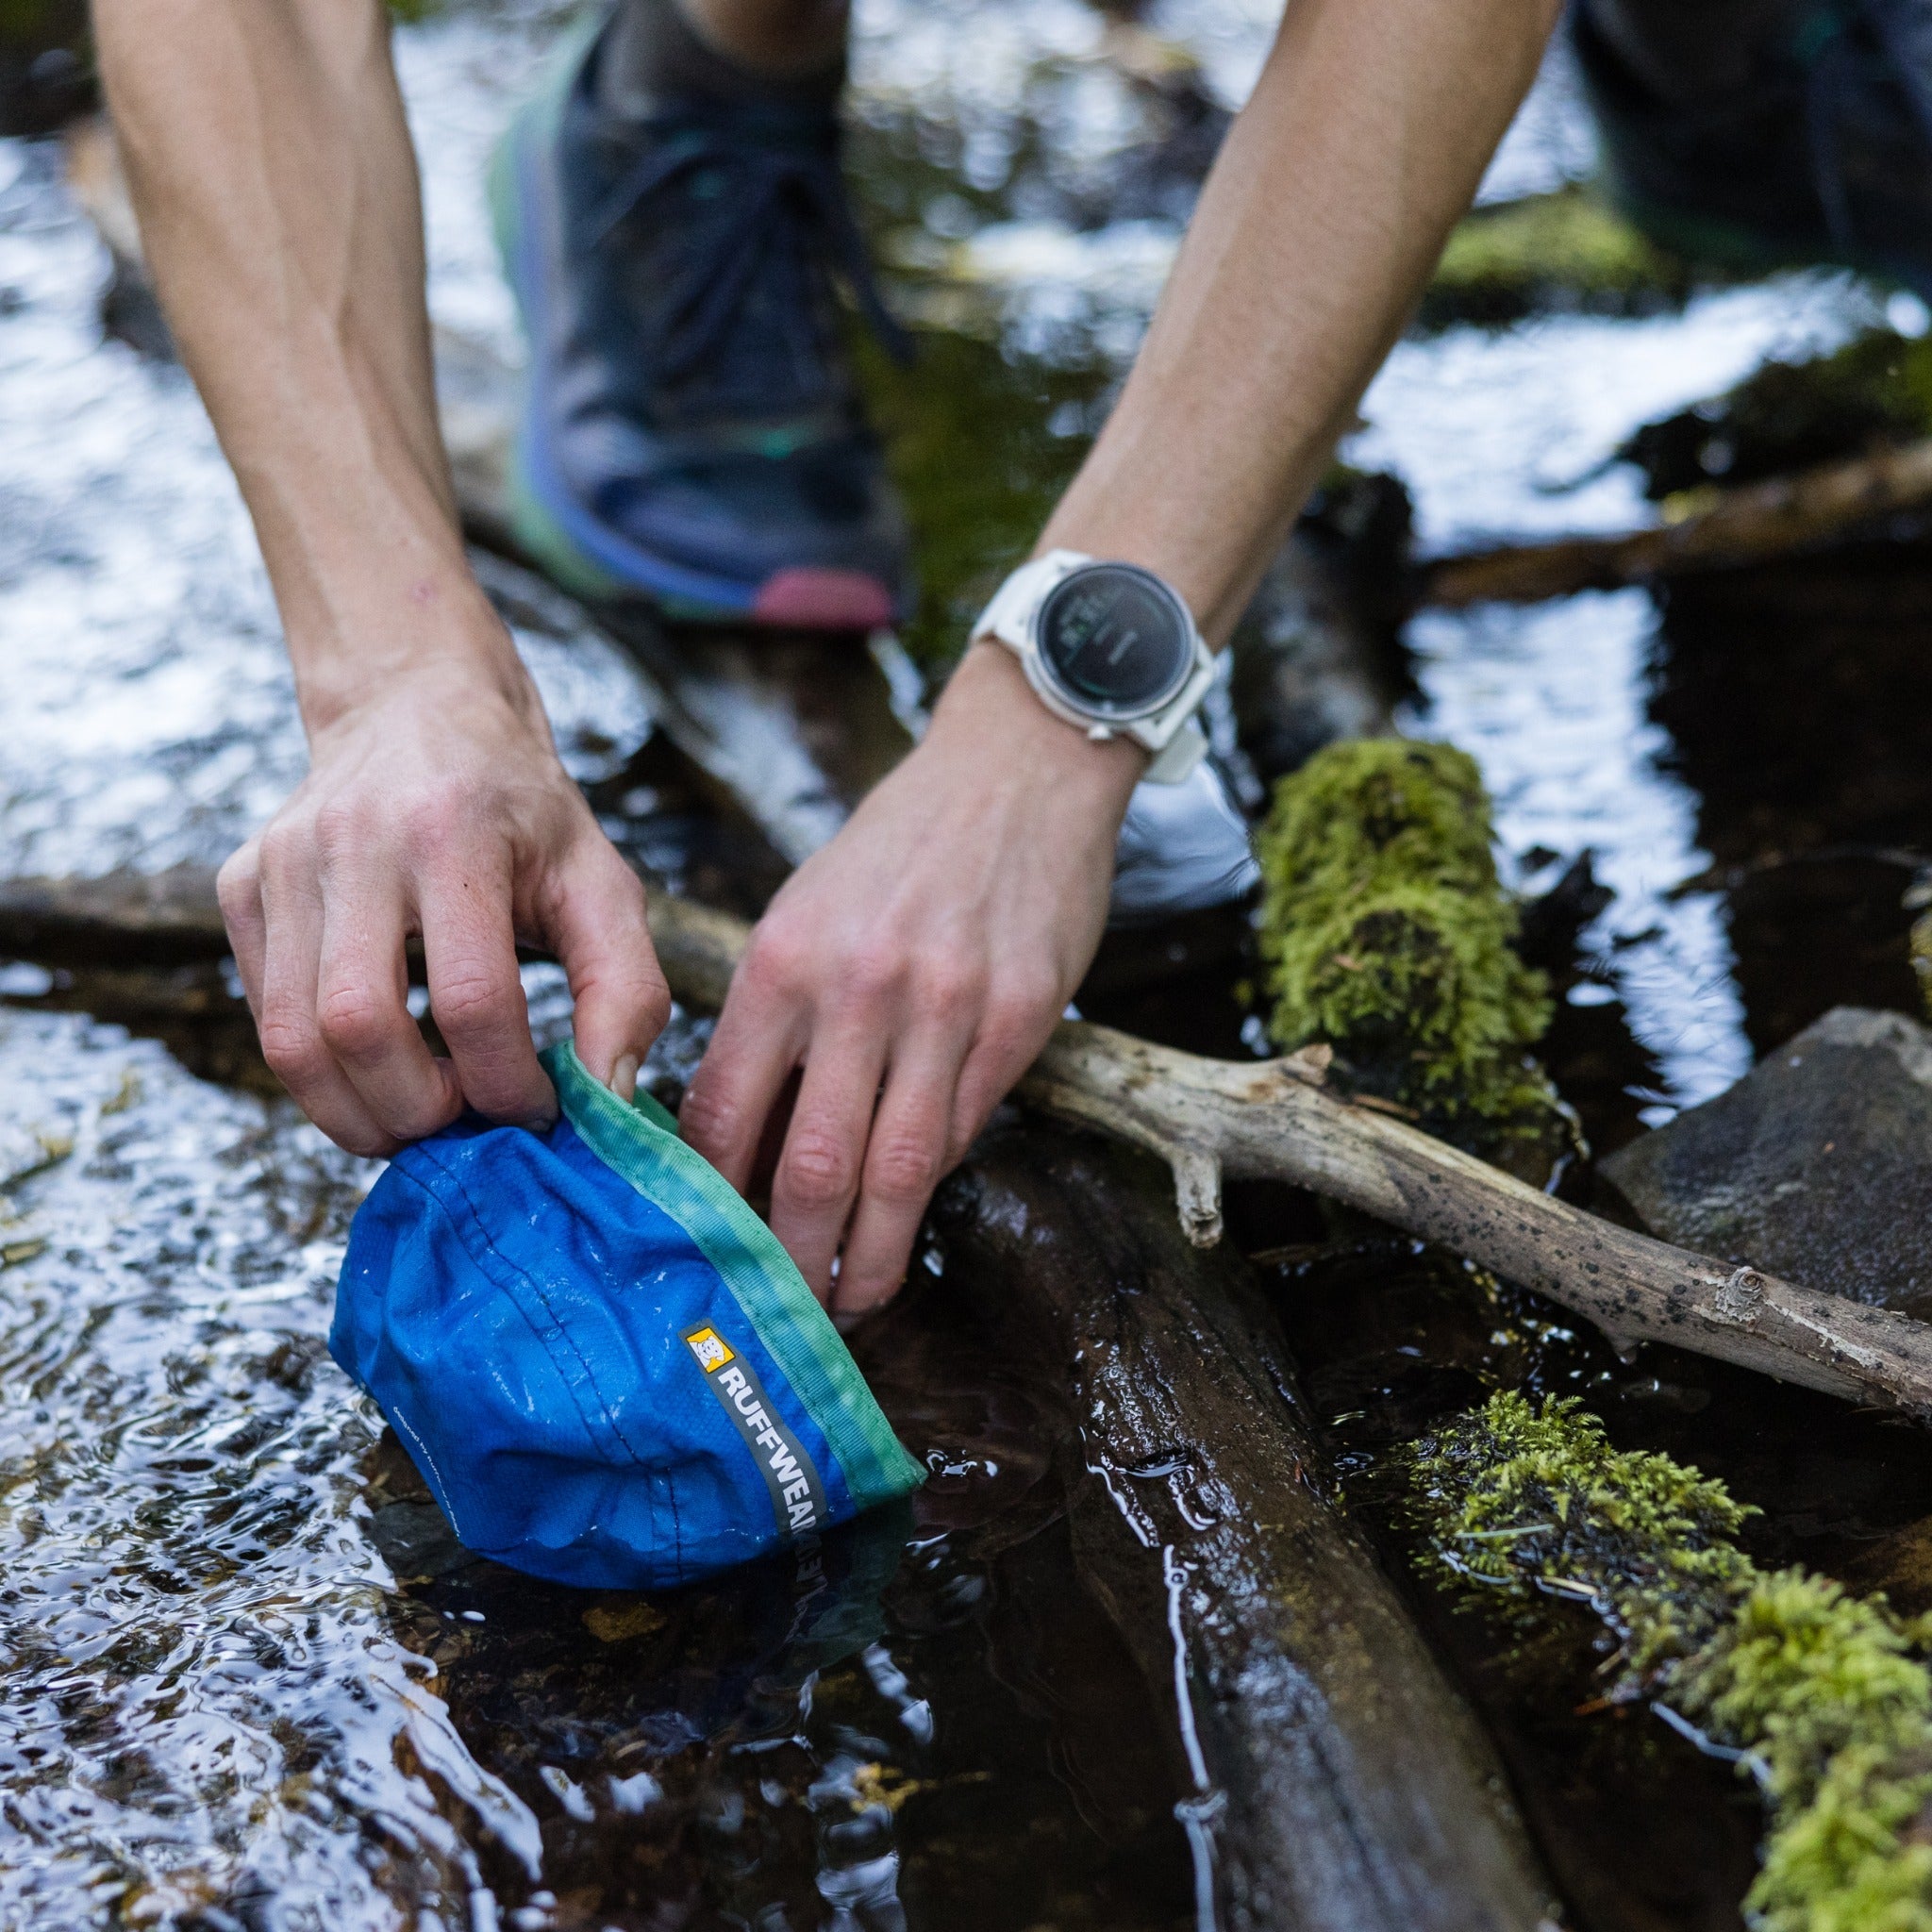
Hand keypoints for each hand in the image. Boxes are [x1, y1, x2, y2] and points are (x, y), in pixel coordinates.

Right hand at [220, 636, 669, 1155]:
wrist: (419, 711)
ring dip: (356, 1114)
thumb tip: (607, 1099)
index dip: (506, 1083)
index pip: (472, 1000)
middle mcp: (353, 841)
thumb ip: (626, 989)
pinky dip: (319, 1071)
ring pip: (289, 1039)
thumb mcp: (602, 882)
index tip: (538, 1109)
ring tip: (420, 1118)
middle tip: (467, 1124)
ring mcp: (281, 863)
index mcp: (455, 832)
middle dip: (418, 1110)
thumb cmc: (522, 812)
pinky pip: (262, 1017)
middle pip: (359, 1027)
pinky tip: (377, 1068)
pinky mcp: (240, 887)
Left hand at [680, 642, 1142, 1317]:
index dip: (711, 1198)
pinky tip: (910, 1218)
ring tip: (851, 1302)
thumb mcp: (806, 910)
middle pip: (812, 1166)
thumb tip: (745, 1133)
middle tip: (779, 1312)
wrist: (1015, 773)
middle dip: (791, 1258)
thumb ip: (777, 1018)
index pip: (727, 1111)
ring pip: (898, 1172)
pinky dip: (932, 1184)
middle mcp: (859, 990)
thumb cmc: (898, 846)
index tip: (702, 1249)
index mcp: (784, 961)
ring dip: (870, 1256)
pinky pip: (964, 1128)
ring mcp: (945, 1010)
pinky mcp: (1018, 1020)